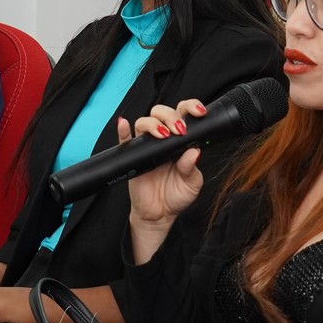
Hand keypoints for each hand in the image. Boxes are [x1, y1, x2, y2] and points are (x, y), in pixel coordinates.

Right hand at [123, 100, 207, 228]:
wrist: (160, 214)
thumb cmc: (176, 196)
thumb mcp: (192, 183)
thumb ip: (191, 167)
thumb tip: (193, 152)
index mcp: (180, 141)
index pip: (183, 115)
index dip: (191, 108)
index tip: (199, 112)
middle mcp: (163, 140)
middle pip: (162, 113)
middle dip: (171, 115)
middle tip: (179, 129)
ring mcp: (147, 146)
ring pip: (144, 122)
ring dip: (154, 123)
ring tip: (164, 135)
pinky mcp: (133, 156)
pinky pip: (124, 140)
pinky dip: (122, 130)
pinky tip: (124, 124)